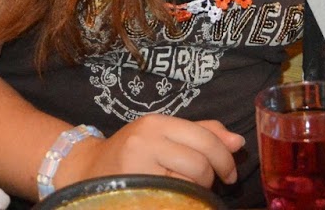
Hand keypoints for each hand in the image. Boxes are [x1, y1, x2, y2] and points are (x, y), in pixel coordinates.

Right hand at [60, 114, 245, 190]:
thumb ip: (203, 134)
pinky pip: (172, 197)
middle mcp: (146, 140)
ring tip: (188, 189)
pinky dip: (182, 200)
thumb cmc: (132, 151)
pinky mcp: (133, 189)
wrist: (86, 169)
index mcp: (158, 123)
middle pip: (199, 163)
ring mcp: (137, 166)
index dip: (225, 158)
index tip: (230, 173)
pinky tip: (176, 198)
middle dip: (211, 178)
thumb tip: (238, 142)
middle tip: (210, 184)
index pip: (205, 138)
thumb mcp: (164, 134)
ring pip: (188, 183)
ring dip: (196, 190)